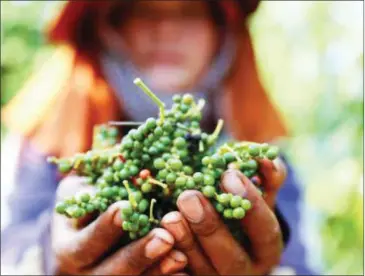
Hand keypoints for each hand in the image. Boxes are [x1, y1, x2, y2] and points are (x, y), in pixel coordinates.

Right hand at [51, 176, 187, 274]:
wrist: (81, 241)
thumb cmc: (84, 208)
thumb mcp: (77, 193)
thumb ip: (91, 186)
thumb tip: (123, 167)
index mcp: (70, 249)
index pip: (86, 243)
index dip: (105, 227)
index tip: (126, 207)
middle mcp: (87, 273)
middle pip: (112, 271)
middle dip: (138, 255)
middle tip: (164, 238)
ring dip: (158, 270)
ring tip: (181, 255)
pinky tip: (186, 269)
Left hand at [161, 158, 286, 274]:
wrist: (223, 235)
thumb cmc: (241, 208)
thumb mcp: (258, 194)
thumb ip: (266, 177)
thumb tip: (264, 157)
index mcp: (265, 249)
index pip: (266, 231)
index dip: (251, 204)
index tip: (229, 175)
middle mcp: (245, 271)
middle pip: (231, 259)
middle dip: (209, 227)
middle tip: (189, 197)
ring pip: (202, 270)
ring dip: (184, 242)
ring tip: (170, 216)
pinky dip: (167, 261)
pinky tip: (158, 239)